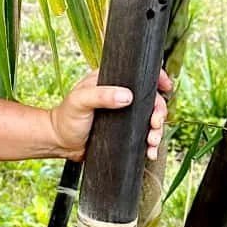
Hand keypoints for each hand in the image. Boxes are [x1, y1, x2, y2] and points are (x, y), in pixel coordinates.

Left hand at [51, 67, 172, 161]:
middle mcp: (121, 95)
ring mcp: (125, 114)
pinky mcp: (125, 131)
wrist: (60, 143)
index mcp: (112, 80)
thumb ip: (101, 96)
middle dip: (159, 112)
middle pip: (152, 99)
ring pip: (151, 119)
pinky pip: (144, 135)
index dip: (158, 78)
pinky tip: (150, 151)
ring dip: (157, 131)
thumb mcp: (80, 101)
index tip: (166, 87)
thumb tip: (127, 96)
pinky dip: (150, 144)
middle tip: (155, 124)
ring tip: (152, 142)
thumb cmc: (66, 117)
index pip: (141, 74)